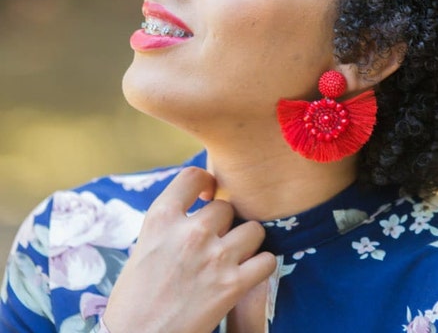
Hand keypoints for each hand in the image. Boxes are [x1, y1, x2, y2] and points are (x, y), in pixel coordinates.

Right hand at [102, 167, 276, 332]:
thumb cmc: (134, 298)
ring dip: (247, 242)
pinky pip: (267, 260)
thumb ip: (172, 223)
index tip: (207, 194)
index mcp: (162, 218)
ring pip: (253, 229)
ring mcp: (215, 257)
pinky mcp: (233, 285)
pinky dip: (261, 267)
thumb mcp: (146, 245)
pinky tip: (249, 273)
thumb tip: (200, 206)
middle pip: (227, 207)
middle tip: (217, 241)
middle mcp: (191, 232)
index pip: (193, 176)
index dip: (205, 181)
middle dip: (225, 223)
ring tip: (236, 255)